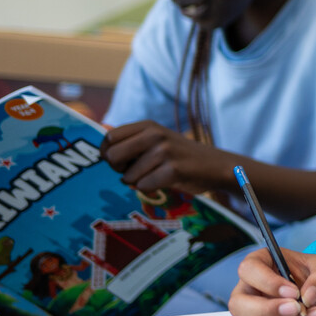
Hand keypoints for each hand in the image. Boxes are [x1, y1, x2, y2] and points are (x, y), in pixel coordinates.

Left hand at [102, 120, 230, 195]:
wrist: (215, 166)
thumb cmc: (180, 156)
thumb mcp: (156, 140)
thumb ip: (132, 141)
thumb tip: (100, 150)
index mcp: (148, 125)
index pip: (109, 137)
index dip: (107, 153)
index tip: (119, 161)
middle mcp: (155, 134)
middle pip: (112, 155)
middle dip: (118, 169)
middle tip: (133, 171)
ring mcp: (164, 151)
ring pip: (128, 176)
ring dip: (137, 182)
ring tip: (155, 175)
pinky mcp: (173, 170)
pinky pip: (143, 186)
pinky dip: (150, 189)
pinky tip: (163, 182)